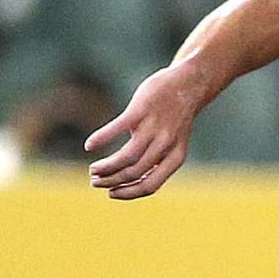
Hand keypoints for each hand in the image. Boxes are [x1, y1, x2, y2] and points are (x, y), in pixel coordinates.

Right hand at [84, 62, 208, 198]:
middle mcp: (166, 144)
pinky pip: (118, 128)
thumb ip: (157, 160)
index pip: (150, 186)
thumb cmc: (175, 117)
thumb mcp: (173, 143)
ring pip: (127, 157)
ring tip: (93, 169)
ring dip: (106, 167)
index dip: (128, 193)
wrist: (189, 83)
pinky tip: (89, 146)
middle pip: (133, 172)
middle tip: (95, 181)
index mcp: (175, 157)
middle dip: (111, 181)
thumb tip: (131, 180)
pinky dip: (101, 138)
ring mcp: (153, 126)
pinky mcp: (141, 108)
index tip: (111, 193)